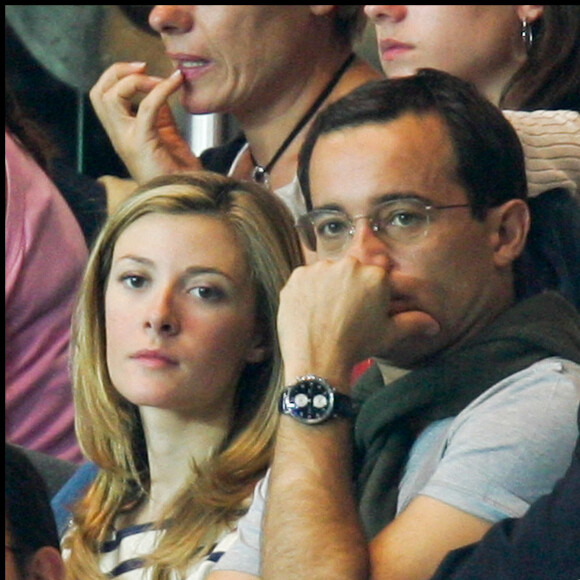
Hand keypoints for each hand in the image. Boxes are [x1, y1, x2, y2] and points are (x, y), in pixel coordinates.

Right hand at [89, 62, 202, 182]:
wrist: (187, 193)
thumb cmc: (178, 170)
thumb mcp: (166, 133)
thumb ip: (159, 112)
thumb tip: (162, 87)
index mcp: (122, 132)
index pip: (102, 96)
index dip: (117, 77)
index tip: (144, 70)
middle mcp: (119, 135)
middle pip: (97, 93)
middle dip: (117, 73)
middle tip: (143, 67)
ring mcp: (127, 140)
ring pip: (110, 98)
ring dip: (135, 81)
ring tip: (159, 79)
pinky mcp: (143, 144)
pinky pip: (145, 108)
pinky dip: (160, 90)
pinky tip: (175, 83)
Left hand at [278, 256, 438, 387]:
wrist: (318, 360)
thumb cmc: (357, 346)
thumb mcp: (388, 334)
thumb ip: (413, 323)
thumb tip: (434, 324)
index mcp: (375, 275)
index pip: (377, 272)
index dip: (370, 289)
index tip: (363, 305)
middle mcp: (348, 265)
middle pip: (351, 270)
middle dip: (349, 286)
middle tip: (343, 313)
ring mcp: (320, 270)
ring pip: (327, 272)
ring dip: (327, 286)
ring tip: (325, 313)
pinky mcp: (297, 277)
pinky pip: (305, 279)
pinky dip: (307, 291)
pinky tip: (309, 311)